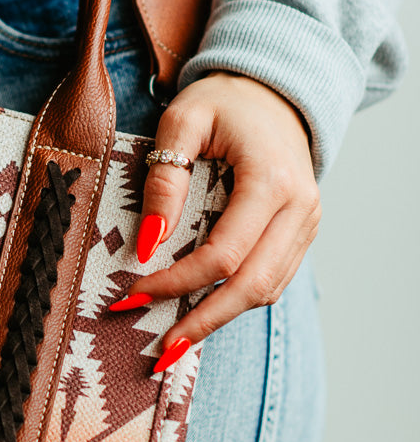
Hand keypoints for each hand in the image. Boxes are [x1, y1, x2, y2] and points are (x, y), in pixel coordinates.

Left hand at [113, 72, 320, 367]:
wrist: (275, 91)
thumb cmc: (224, 101)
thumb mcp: (183, 122)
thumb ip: (164, 179)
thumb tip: (150, 241)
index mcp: (272, 181)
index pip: (224, 254)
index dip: (178, 282)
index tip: (134, 295)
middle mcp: (300, 209)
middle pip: (253, 286)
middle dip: (204, 321)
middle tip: (161, 349)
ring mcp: (307, 224)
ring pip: (267, 290)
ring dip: (220, 318)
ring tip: (175, 340)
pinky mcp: (300, 234)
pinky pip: (272, 279)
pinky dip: (236, 300)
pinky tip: (201, 311)